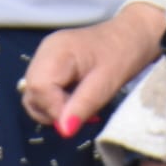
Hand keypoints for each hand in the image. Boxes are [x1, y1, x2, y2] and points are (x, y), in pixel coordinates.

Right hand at [21, 1, 164, 135]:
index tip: (76, 120)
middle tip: (81, 115)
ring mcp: (46, 57)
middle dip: (53, 111)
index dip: (54, 109)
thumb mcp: (107, 83)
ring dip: (54, 109)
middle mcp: (45, 52)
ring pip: (35, 94)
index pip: (38, 88)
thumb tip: (64, 131)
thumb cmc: (124, 54)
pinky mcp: (51, 64)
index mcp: (57, 50)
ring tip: (80, 109)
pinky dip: (57, 102)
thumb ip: (83, 106)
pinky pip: (44, 90)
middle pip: (32, 92)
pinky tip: (76, 102)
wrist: (133, 34)